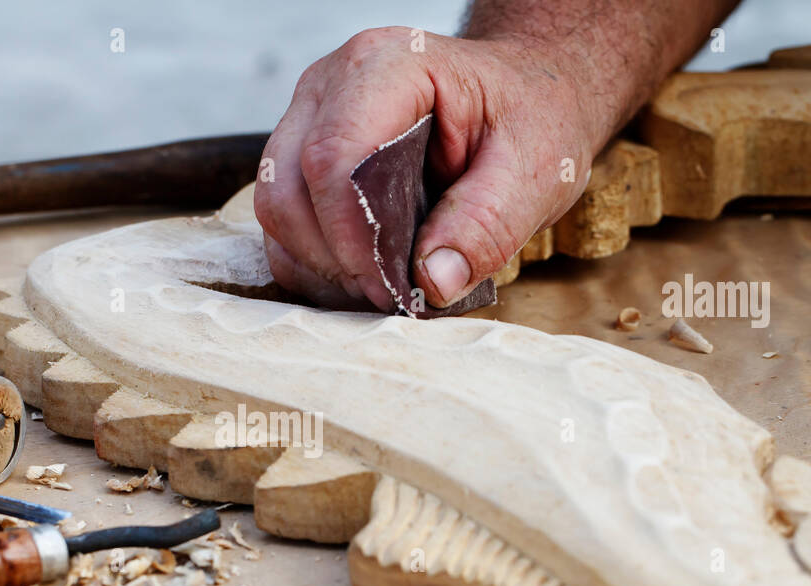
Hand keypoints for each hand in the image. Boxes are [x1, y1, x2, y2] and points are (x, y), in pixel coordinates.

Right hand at [253, 27, 601, 310]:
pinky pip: (281, 225)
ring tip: (383, 282)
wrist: (521, 95)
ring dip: (321, 265)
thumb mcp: (534, 169)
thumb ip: (487, 225)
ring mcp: (306, 118)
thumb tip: (430, 282)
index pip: (333, 159)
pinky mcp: (299, 156)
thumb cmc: (528, 117)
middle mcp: (329, 85)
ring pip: (275, 210)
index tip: (395, 284)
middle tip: (393, 293)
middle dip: (335, 258)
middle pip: (289, 189)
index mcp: (386, 68)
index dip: (354, 237)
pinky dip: (314, 263)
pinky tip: (364, 272)